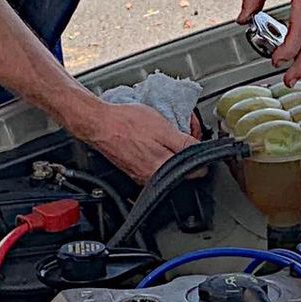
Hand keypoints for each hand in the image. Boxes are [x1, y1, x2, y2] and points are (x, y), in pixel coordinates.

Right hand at [78, 98, 195, 183]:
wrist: (99, 123)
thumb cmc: (127, 124)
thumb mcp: (163, 129)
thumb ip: (184, 145)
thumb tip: (201, 153)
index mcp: (161, 170)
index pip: (196, 173)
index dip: (200, 153)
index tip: (196, 139)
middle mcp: (152, 178)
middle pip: (182, 168)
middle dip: (186, 149)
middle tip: (182, 129)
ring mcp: (142, 175)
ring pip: (168, 165)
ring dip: (172, 148)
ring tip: (165, 131)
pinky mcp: (134, 169)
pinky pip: (155, 163)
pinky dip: (159, 150)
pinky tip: (153, 138)